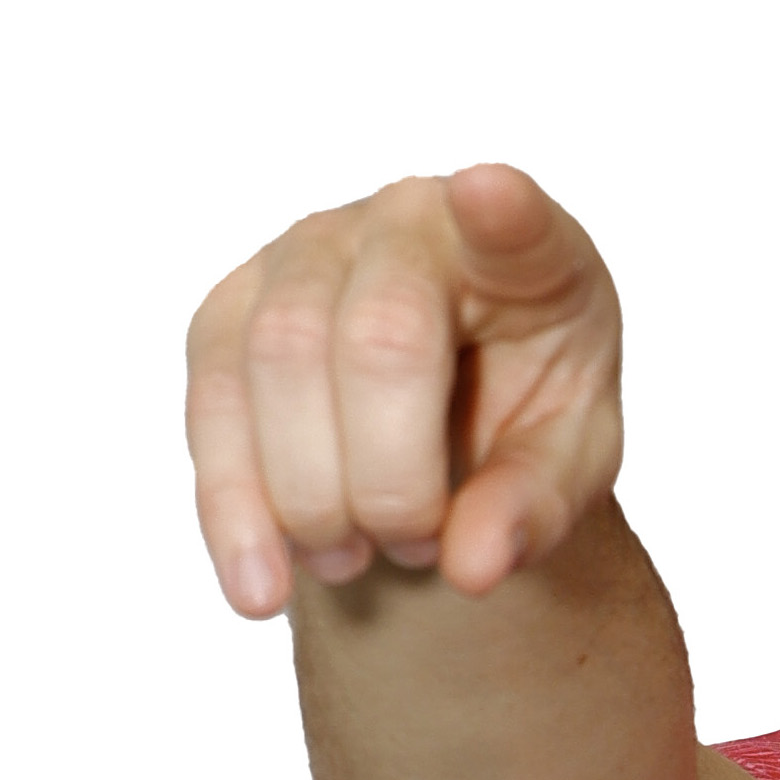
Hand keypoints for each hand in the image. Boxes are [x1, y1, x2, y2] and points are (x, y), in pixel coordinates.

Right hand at [182, 163, 622, 617]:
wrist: (449, 408)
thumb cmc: (526, 405)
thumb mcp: (570, 461)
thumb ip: (538, 505)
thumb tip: (473, 567)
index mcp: (523, 250)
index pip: (513, 223)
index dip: (501, 212)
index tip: (490, 194)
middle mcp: (404, 224)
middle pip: (372, 339)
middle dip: (386, 476)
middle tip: (414, 548)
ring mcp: (304, 254)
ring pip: (273, 363)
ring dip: (307, 494)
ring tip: (350, 564)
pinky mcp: (230, 310)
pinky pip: (209, 403)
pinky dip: (231, 507)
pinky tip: (259, 586)